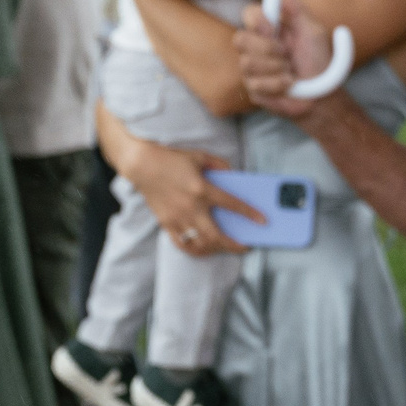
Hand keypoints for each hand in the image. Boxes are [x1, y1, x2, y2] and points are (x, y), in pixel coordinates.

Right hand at [114, 136, 262, 255]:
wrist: (141, 164)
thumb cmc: (171, 159)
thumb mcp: (198, 156)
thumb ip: (219, 164)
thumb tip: (232, 174)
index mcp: (201, 188)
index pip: (232, 204)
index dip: (250, 214)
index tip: (263, 222)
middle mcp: (191, 206)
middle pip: (216, 235)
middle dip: (233, 245)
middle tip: (245, 247)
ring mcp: (177, 218)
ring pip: (200, 244)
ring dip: (215, 249)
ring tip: (224, 247)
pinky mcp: (166, 223)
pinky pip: (182, 244)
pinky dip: (195, 249)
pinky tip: (203, 248)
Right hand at [235, 0, 331, 118]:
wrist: (321, 96)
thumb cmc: (319, 62)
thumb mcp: (313, 33)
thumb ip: (298, 11)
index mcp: (270, 29)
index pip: (248, 14)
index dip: (256, 20)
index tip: (272, 27)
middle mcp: (256, 46)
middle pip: (239, 38)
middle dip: (266, 48)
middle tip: (286, 53)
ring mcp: (252, 68)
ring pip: (246, 62)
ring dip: (276, 68)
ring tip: (291, 72)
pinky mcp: (252, 89)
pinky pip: (255, 84)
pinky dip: (277, 84)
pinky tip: (287, 85)